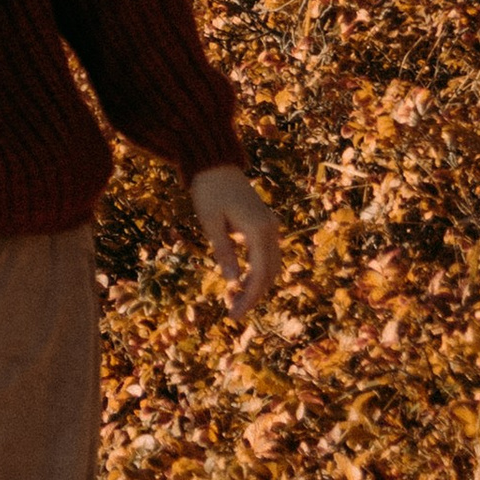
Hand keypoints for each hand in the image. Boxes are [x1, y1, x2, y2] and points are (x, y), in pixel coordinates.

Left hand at [191, 166, 280, 315]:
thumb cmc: (209, 190)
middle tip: (232, 314)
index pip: (259, 274)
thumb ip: (223, 251)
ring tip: (234, 302)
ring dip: (256, 286)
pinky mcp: (265, 225)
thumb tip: (234, 282)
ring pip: (271, 267)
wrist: (216, 163)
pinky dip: (257, 273)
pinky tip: (240, 283)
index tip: (234, 316)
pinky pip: (266, 256)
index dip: (249, 298)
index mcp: (259, 230)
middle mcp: (271, 229)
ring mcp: (270, 226)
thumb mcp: (210, 222)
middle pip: (269, 274)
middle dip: (253, 297)